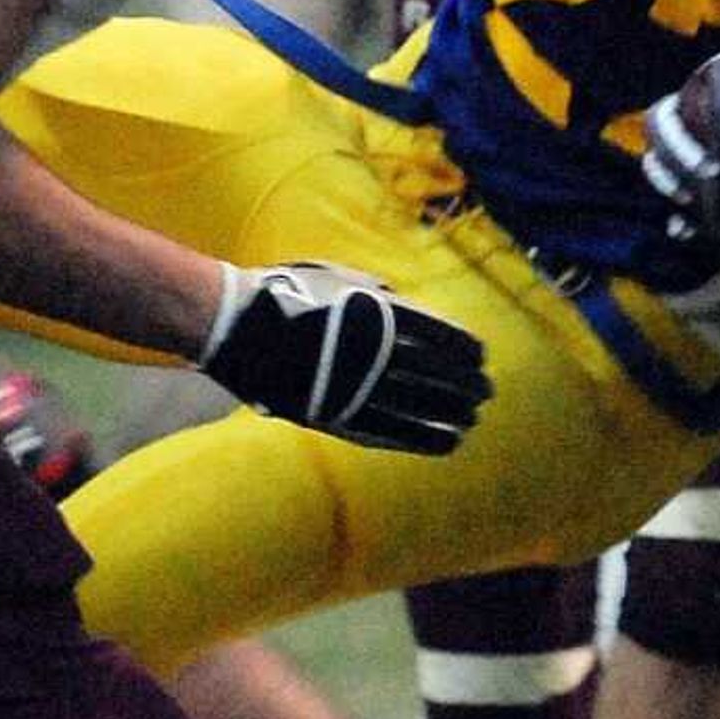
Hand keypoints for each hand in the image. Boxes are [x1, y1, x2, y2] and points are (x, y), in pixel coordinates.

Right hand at [199, 261, 489, 456]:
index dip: (466, 351)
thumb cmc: (287, 293)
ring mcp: (353, 386)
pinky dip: (422, 437)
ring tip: (471, 419)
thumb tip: (409, 304)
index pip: (440, 337)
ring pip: (419, 406)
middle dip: (466, 385)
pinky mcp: (335, 415)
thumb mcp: (337, 277)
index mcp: (378, 314)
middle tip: (485, 392)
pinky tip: (447, 441)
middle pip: (436, 374)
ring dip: (452, 413)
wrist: (233, 323)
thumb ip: (378, 292)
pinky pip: (390, 432)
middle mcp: (373, 352)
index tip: (480, 359)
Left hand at [643, 46, 719, 310]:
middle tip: (664, 101)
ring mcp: (715, 223)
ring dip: (659, 162)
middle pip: (679, 151)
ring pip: (672, 187)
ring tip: (655, 146)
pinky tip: (671, 194)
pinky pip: (684, 223)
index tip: (719, 67)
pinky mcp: (715, 247)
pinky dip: (676, 206)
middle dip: (664, 121)